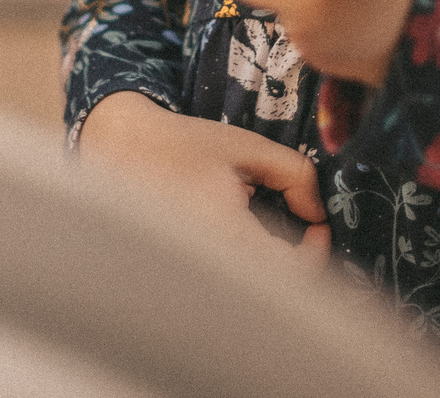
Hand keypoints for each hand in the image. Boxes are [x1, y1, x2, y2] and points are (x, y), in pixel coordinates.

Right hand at [77, 91, 331, 267]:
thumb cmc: (184, 145)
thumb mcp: (248, 148)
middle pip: (270, 292)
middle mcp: (206, 265)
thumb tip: (318, 213)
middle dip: (298, 264)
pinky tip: (241, 243)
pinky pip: (222, 286)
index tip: (319, 225)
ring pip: (246, 293)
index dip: (316, 252)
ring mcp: (189, 275)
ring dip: (270, 272)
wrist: (120, 148)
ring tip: (274, 238)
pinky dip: (243, 272)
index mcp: (227, 234)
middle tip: (305, 234)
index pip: (290, 272)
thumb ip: (296, 175)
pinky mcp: (178, 276)